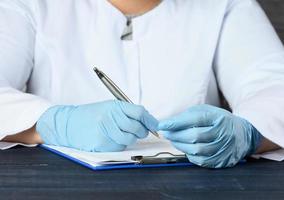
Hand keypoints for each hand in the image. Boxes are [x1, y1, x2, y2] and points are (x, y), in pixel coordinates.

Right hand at [36, 100, 157, 151]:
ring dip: (131, 138)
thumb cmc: (91, 115)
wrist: (69, 123)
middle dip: (142, 131)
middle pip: (137, 127)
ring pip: (130, 139)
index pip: (139, 112)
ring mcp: (106, 131)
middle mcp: (110, 117)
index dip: (150, 120)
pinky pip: (120, 146)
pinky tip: (111, 138)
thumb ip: (127, 112)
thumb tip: (148, 120)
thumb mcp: (109, 106)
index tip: (155, 125)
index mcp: (114, 106)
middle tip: (140, 131)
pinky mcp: (102, 143)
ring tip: (123, 133)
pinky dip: (120, 144)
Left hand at [158, 105, 262, 167]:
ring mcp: (223, 148)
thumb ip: (188, 116)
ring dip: (180, 145)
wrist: (242, 135)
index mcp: (218, 118)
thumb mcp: (206, 111)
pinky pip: (200, 160)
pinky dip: (189, 154)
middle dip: (175, 135)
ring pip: (196, 150)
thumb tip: (169, 123)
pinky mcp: (221, 160)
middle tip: (166, 133)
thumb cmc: (219, 121)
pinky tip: (186, 148)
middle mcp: (222, 133)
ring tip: (174, 140)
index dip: (176, 123)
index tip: (162, 125)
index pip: (195, 119)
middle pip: (194, 136)